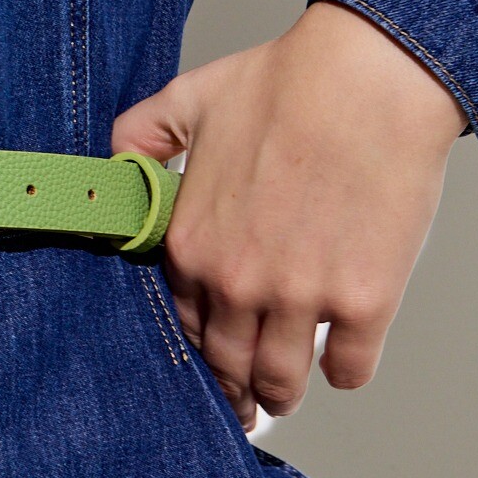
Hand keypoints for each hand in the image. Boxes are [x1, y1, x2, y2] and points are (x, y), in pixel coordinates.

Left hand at [112, 0, 465, 428]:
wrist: (364, 81)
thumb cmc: (284, 84)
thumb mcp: (186, 99)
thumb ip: (140, 135)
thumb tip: (113, 163)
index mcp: (192, 245)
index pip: (183, 322)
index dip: (198, 339)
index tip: (210, 349)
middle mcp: (238, 281)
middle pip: (228, 363)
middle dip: (234, 384)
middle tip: (244, 397)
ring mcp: (300, 298)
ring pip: (281, 381)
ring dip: (281, 392)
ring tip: (283, 393)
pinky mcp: (362, 303)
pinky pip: (348, 370)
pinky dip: (343, 373)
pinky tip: (340, 362)